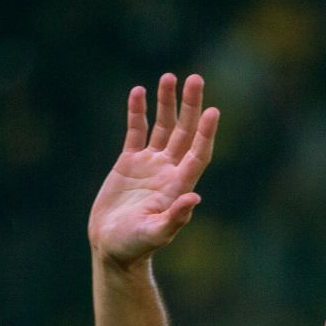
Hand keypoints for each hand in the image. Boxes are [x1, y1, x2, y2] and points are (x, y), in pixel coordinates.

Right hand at [88, 73, 219, 267]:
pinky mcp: (129, 163)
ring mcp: (149, 165)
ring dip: (166, 103)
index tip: (214, 111)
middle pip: (184, 132)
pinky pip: (135, 131)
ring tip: (169, 77)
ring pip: (162, 127)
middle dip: (191, 106)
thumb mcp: (155, 234)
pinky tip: (138, 92)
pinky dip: (137, 112)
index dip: (206, 134)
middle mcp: (168, 171)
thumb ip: (175, 218)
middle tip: (196, 79)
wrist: (112, 248)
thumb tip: (195, 197)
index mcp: (178, 186)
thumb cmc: (135, 247)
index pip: (198, 154)